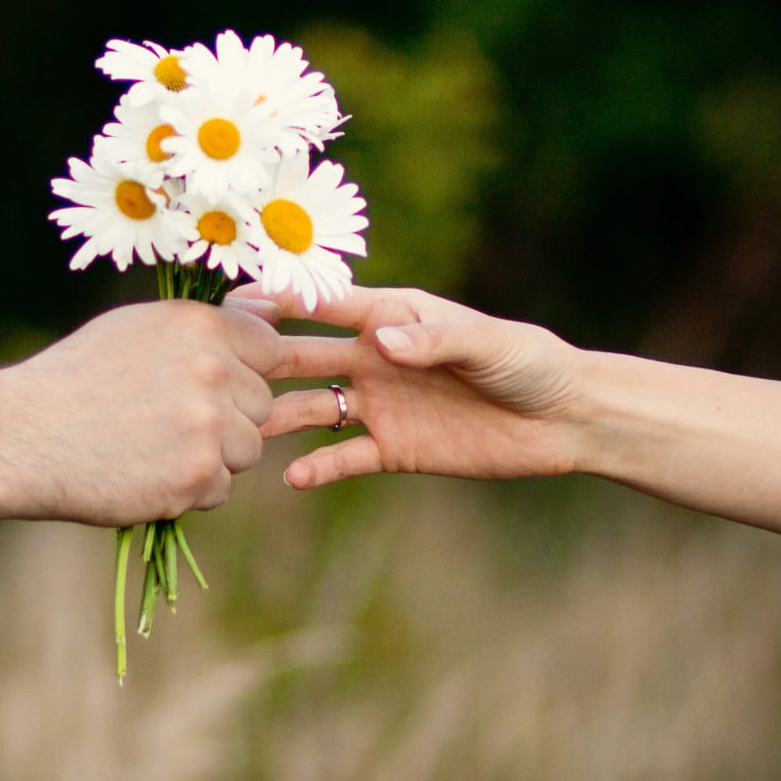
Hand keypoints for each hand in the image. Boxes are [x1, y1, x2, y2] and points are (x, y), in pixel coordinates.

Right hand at [0, 299, 282, 525]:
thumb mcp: (138, 329)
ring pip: (247, 450)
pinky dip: (188, 491)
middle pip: (261, 406)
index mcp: (199, 325)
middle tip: (165, 423)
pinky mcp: (196, 475)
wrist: (22, 436)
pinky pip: (220, 489)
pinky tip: (142, 474)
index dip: (245, 373)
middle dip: (227, 420)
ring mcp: (208, 424)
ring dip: (211, 458)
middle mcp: (212, 369)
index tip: (211, 388)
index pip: (269, 348)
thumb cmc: (76, 378)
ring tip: (151, 448)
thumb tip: (275, 314)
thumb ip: (207, 326)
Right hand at [247, 285, 592, 488]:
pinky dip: (318, 467)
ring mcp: (381, 404)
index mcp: (394, 317)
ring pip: (313, 407)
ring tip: (241, 431)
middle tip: (216, 370)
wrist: (564, 419)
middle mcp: (376, 357)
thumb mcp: (488, 344)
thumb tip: (382, 343)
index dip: (282, 302)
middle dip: (261, 360)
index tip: (236, 302)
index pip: (327, 304)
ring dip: (277, 416)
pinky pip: (345, 457)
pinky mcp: (394, 448)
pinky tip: (292, 478)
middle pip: (304, 355)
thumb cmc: (530, 362)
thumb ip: (434, 341)